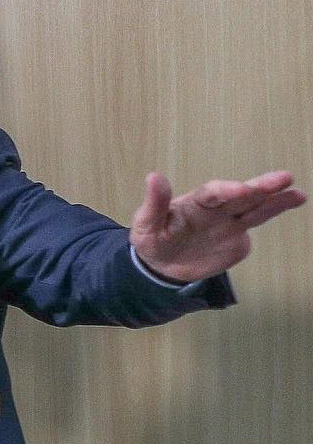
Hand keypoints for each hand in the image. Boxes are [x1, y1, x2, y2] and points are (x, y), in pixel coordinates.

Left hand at [130, 170, 305, 282]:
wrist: (162, 266)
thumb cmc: (152, 240)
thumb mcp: (145, 224)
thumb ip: (154, 204)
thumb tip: (153, 176)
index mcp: (194, 203)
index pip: (213, 193)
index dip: (228, 190)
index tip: (243, 190)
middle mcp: (215, 209)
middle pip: (241, 196)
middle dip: (262, 187)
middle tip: (285, 178)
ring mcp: (229, 223)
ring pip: (255, 208)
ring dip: (276, 200)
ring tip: (298, 193)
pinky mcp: (237, 239)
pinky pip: (254, 225)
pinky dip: (274, 214)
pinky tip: (290, 202)